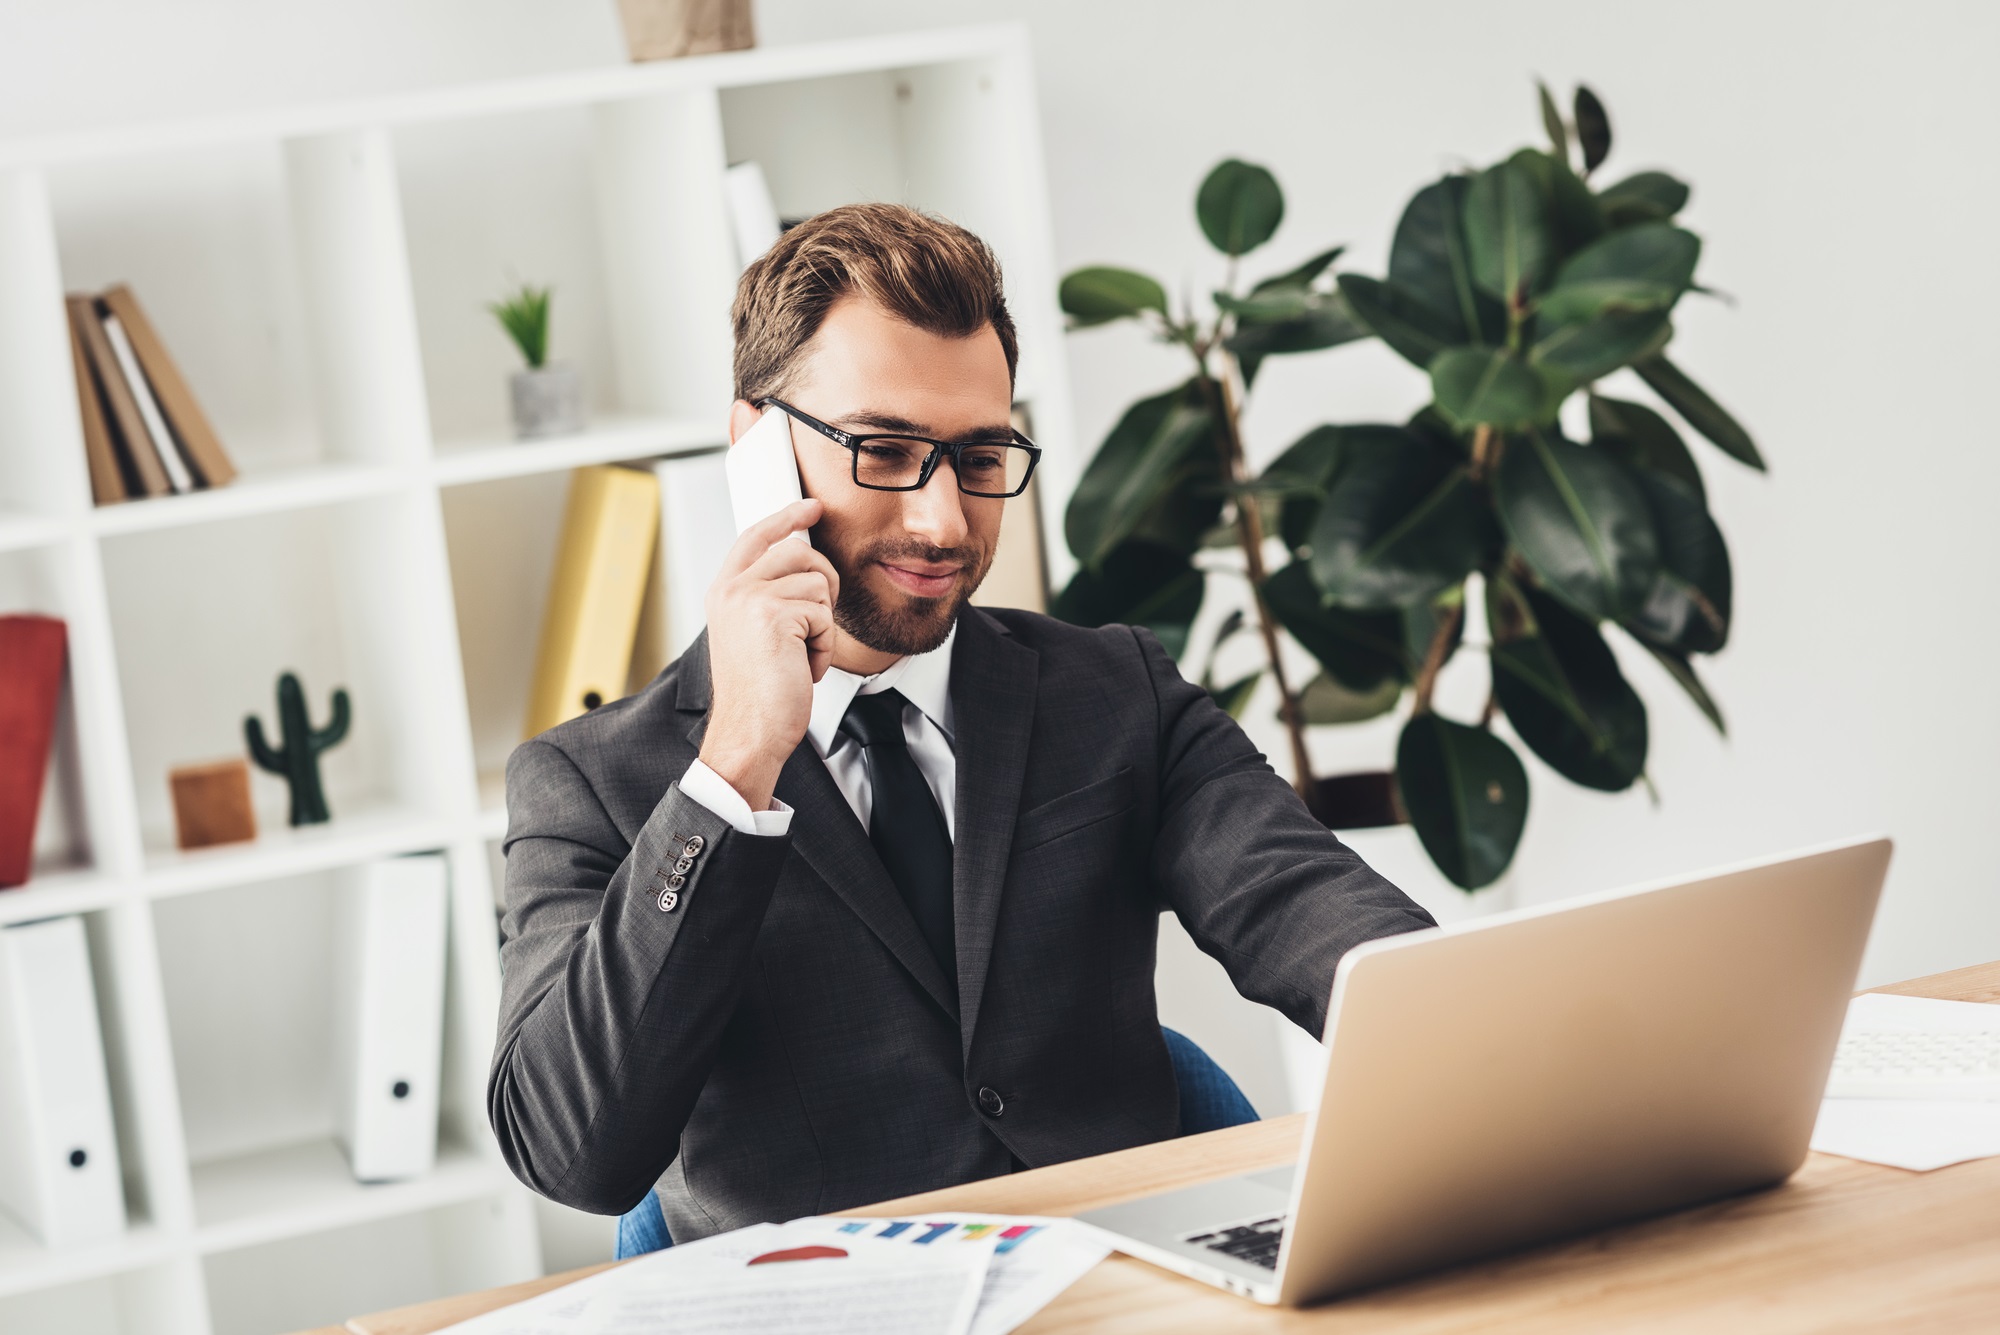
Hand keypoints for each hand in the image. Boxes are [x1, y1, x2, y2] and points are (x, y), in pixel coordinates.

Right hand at [697, 500, 840, 811]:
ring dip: (822, 625)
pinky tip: (804, 668)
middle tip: (815, 626)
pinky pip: (824, 615)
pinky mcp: (774, 616)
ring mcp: (750, 599)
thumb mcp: (753, 633)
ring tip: (801, 655)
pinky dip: (825, 647)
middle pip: (799, 552)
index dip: (786, 518)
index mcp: (723, 590)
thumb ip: (766, 595)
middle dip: (823, 585)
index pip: (756, 536)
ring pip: (817, 583)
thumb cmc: (757, 692)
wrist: (749, 731)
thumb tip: (802, 559)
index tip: (811, 508)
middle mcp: (732, 589)